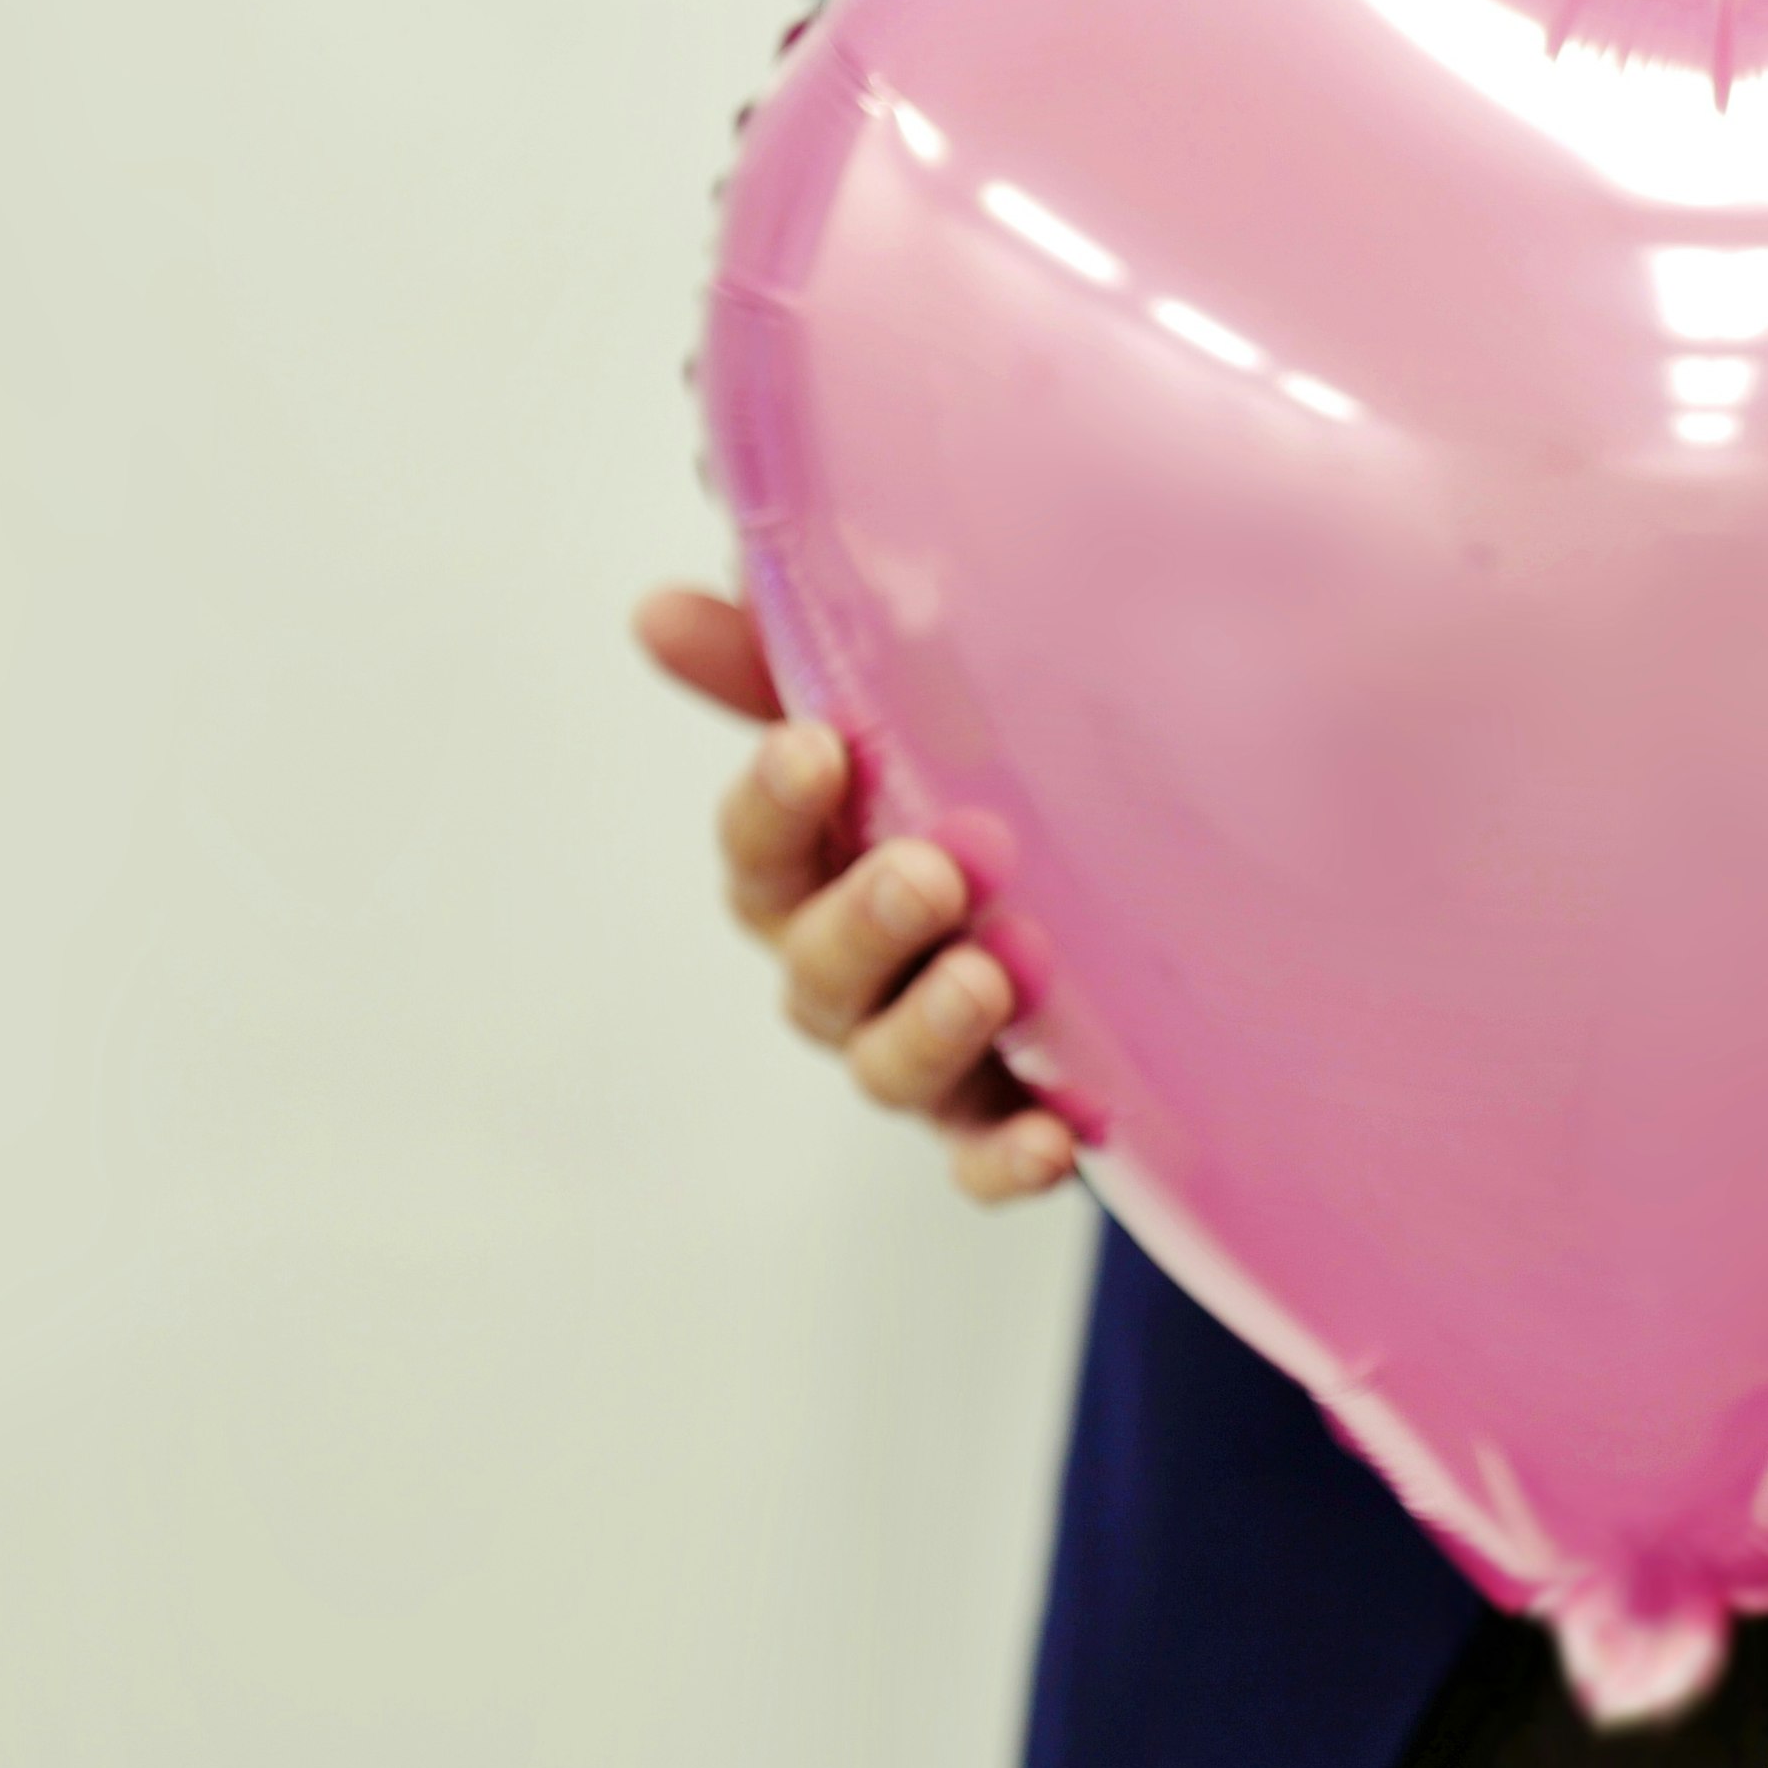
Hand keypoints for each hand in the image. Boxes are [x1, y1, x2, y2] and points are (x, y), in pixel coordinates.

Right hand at [635, 586, 1079, 1203]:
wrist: (1109, 908)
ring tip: (990, 977)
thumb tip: (658, 607)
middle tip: (930, 872)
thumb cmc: (968, 794)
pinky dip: (1006, 1160)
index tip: (816, 745)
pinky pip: (983, 1160)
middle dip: (861, 923)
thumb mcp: (893, 712)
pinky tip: (1056, 1139)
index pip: (759, 847)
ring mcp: (922, 1054)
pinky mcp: (1002, 1121)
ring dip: (930, 1028)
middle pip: (815, 967)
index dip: (772, 805)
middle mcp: (851, 971)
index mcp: (815, 868)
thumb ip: (777, 663)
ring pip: (886, 1068)